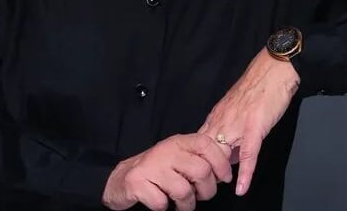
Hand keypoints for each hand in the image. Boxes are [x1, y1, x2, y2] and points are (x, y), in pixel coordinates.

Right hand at [101, 133, 232, 210]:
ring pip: (184, 190)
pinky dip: (164, 208)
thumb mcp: (179, 158)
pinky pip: (162, 203)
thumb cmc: (157, 171)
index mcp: (179, 142)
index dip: (221, 163)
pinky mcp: (138, 182)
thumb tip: (224, 171)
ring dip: (186, 205)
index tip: (224, 178)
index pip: (207, 144)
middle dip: (206, 191)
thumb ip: (198, 159)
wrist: (122, 179)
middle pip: (201, 171)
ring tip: (181, 205)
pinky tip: (160, 201)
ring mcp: (151, 166)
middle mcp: (166, 150)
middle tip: (200, 197)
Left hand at [198, 48, 299, 196]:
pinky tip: (241, 188)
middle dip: (203, 170)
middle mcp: (222, 120)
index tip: (195, 174)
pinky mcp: (254, 127)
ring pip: (222, 153)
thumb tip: (228, 153)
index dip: (196, 160)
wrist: (273, 70)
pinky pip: (248, 154)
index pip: (200, 143)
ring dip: (218, 174)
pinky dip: (245, 173)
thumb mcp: (237, 108)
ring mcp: (237, 125)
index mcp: (217, 116)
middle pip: (206, 151)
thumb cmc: (258, 87)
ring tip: (214, 190)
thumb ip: (229, 129)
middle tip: (202, 187)